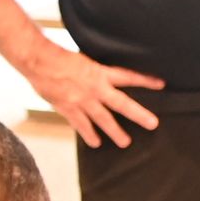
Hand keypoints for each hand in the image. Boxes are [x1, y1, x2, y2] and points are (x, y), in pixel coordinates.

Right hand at [22, 40, 162, 148]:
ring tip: (125, 142)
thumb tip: (105, 75)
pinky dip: (88, 134)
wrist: (38, 61)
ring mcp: (82, 100)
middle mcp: (95, 88)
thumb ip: (96, 71)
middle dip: (138, 114)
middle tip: (153, 124)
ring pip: (103, 119)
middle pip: (121, 103)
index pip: (128, 76)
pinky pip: (81, 124)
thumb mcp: (84, 60)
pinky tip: (95, 143)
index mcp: (100, 72)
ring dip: (115, 131)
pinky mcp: (68, 108)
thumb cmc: (59, 56)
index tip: (161, 84)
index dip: (145, 80)